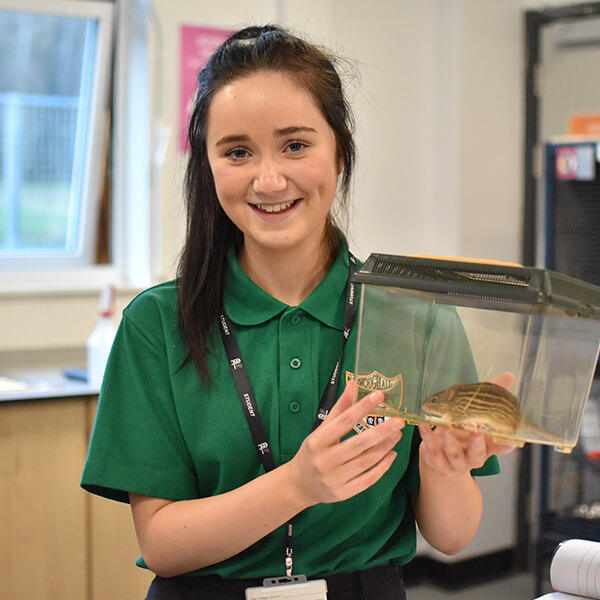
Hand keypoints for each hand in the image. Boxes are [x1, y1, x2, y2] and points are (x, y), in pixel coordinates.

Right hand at [288, 381, 404, 505]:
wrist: (300, 484)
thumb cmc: (313, 452)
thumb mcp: (321, 429)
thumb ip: (340, 408)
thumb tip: (353, 384)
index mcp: (317, 441)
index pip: (343, 422)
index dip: (362, 408)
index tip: (378, 396)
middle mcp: (325, 461)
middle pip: (358, 443)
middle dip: (381, 431)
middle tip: (399, 421)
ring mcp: (334, 479)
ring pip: (366, 461)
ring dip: (385, 447)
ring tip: (397, 434)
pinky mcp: (343, 493)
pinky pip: (368, 479)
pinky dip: (382, 466)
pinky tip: (391, 454)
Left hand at [418, 372, 517, 476]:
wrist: (441, 458)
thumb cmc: (462, 434)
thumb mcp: (476, 416)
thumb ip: (491, 398)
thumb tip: (509, 376)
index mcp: (486, 446)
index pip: (500, 447)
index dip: (506, 444)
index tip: (510, 439)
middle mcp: (472, 457)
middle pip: (477, 454)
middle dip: (476, 444)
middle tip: (476, 432)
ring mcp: (455, 462)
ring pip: (454, 455)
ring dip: (450, 443)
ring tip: (446, 430)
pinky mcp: (438, 462)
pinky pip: (432, 450)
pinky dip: (427, 437)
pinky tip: (424, 425)